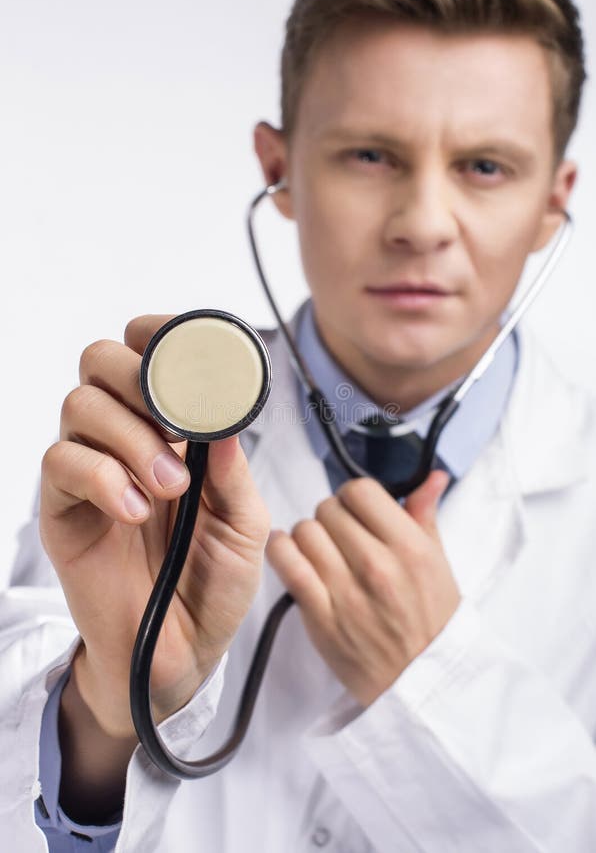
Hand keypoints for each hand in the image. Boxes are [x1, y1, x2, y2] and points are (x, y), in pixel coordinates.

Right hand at [40, 315, 269, 735]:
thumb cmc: (211, 585)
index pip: (148, 356)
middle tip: (174, 418)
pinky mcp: (62, 509)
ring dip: (131, 437)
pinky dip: (102, 476)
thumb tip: (224, 419)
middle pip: (102, 361)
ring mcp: (91, 471)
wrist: (179, 653)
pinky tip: (134, 509)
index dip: (160, 336)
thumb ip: (234, 472)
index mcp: (172, 433)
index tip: (188, 351)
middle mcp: (126, 439)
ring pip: (80, 404)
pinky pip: (60, 463)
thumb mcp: (245, 526)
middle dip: (139, 376)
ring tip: (169, 488)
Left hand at [267, 472, 458, 706]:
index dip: (354, 497)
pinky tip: (290, 552)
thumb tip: (432, 477)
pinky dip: (281, 551)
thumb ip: (425, 514)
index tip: (357, 511)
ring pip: (303, 531)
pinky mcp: (320, 616)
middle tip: (340, 535)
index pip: (361, 491)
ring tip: (321, 550)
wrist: (420, 681)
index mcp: (410, 547)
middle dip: (331, 516)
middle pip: (328, 508)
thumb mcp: (439, 563)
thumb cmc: (431, 620)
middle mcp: (377, 565)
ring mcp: (346, 592)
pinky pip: (286, 564)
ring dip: (308, 536)